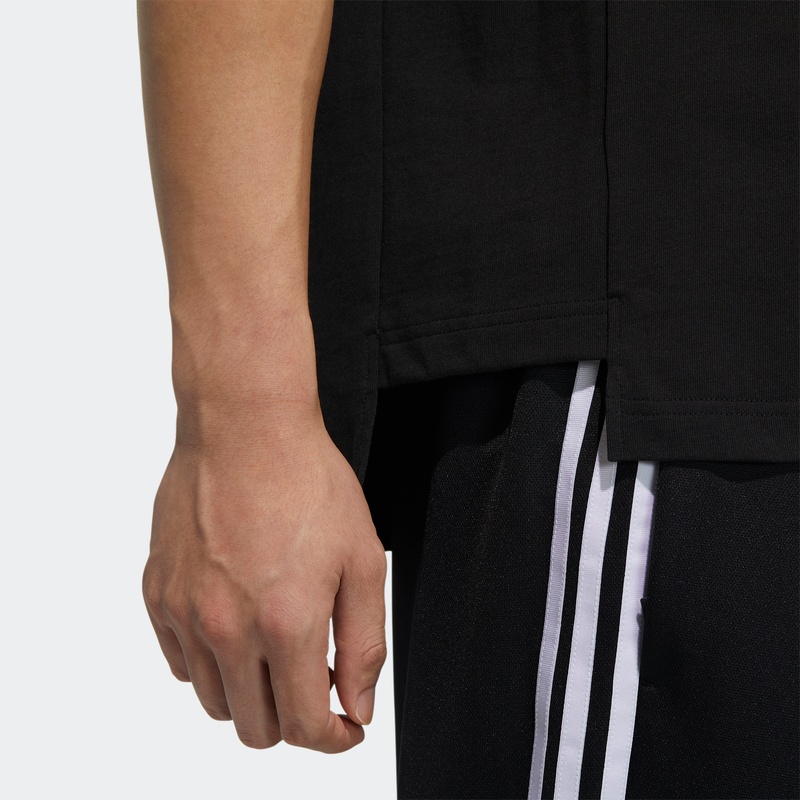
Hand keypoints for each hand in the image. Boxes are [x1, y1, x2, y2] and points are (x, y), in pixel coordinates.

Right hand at [142, 408, 386, 752]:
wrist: (245, 426)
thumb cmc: (309, 482)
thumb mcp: (362, 560)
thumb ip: (364, 644)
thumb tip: (356, 707)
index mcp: (286, 623)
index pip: (305, 727)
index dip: (334, 739)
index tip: (347, 727)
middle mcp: (226, 629)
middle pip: (255, 729)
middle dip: (294, 721)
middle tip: (315, 681)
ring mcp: (184, 613)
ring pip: (215, 701)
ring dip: (252, 693)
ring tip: (276, 646)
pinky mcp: (158, 593)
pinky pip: (181, 662)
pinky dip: (212, 662)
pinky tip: (238, 623)